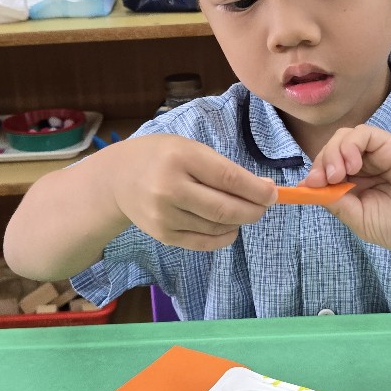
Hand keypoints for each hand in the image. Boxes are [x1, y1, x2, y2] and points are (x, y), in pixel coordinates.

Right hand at [111, 134, 275, 250]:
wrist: (117, 179)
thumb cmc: (161, 157)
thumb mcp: (190, 149)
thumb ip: (223, 168)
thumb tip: (263, 190)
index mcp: (180, 158)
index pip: (228, 179)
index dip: (256, 190)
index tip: (273, 194)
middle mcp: (170, 189)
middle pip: (224, 208)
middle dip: (253, 210)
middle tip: (264, 207)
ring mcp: (165, 215)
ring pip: (217, 226)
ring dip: (239, 222)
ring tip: (243, 212)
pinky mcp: (163, 235)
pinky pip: (203, 242)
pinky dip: (223, 237)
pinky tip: (230, 228)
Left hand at [301, 125, 390, 255]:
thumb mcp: (360, 219)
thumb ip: (336, 201)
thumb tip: (308, 187)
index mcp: (356, 184)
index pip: (326, 168)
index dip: (313, 173)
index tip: (307, 187)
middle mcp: (366, 165)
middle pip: (332, 149)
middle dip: (321, 163)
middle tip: (323, 181)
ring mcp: (379, 154)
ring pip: (344, 137)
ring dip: (333, 153)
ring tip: (339, 175)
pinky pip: (363, 133)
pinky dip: (350, 145)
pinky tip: (353, 166)